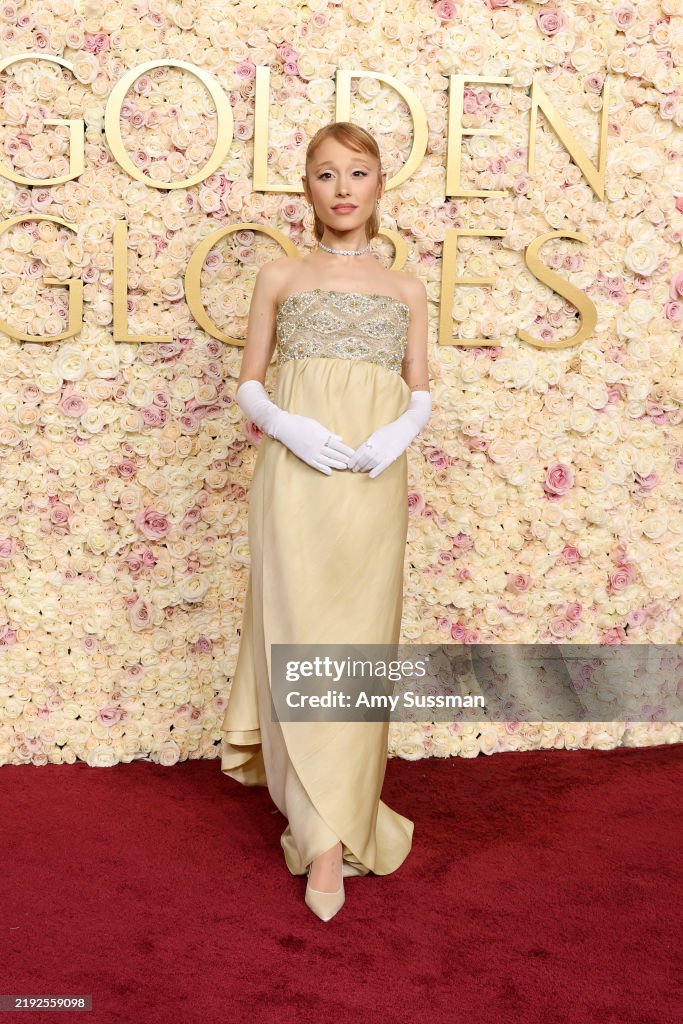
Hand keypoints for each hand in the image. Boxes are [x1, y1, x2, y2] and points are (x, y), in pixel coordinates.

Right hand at [235, 380, 353, 475]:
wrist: (284, 427)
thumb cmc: (300, 423)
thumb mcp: (316, 425)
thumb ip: (328, 433)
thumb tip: (340, 439)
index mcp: (322, 436)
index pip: (338, 445)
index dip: (347, 451)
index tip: (355, 454)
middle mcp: (318, 445)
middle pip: (334, 454)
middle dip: (345, 459)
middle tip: (353, 463)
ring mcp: (311, 452)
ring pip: (327, 460)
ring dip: (336, 464)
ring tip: (345, 467)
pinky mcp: (304, 457)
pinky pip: (316, 464)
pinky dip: (323, 469)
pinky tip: (329, 472)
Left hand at [348, 420, 413, 477]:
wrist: (406, 427)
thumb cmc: (391, 430)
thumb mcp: (378, 433)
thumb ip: (371, 441)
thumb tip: (361, 450)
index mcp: (374, 438)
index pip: (361, 450)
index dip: (354, 458)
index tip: (350, 464)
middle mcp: (379, 445)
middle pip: (365, 457)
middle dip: (358, 464)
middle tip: (353, 469)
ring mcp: (386, 450)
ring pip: (373, 462)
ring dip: (365, 467)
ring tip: (360, 470)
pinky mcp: (394, 455)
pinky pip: (384, 464)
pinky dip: (376, 470)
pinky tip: (371, 475)